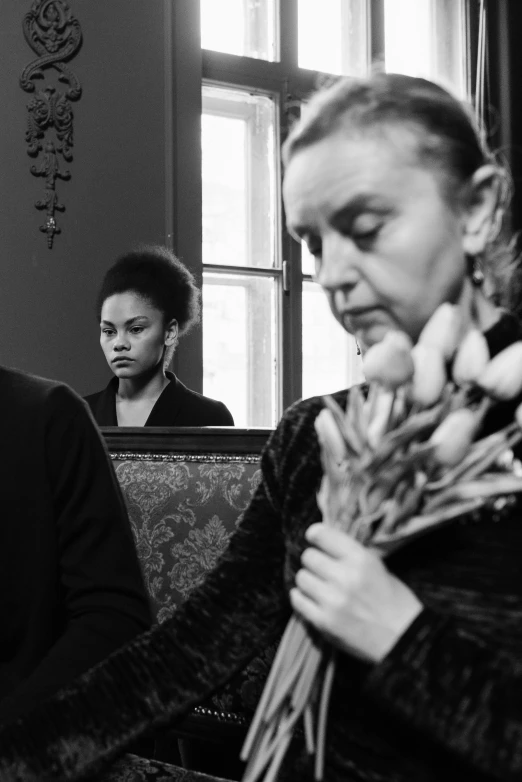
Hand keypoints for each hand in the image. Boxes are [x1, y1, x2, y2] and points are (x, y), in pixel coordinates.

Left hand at [290, 524, 422, 662]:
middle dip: (313, 561)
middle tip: (320, 568)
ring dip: (308, 580)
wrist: (404, 640)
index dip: (315, 535)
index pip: (322, 534)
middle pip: (308, 557)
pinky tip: (309, 598)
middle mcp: (344, 577)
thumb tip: (327, 544)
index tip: (315, 538)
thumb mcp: (379, 568)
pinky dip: (301, 598)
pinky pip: (298, 601)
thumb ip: (352, 555)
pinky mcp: (324, 622)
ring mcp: (332, 600)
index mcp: (361, 559)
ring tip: (318, 586)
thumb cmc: (396, 603)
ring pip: (301, 578)